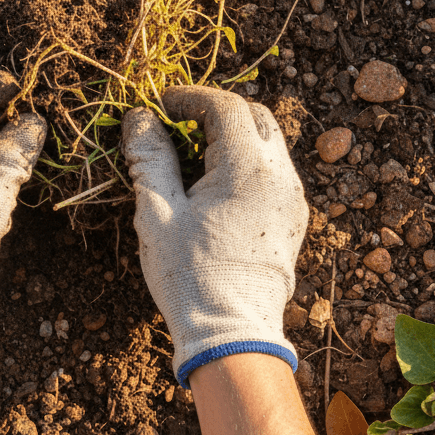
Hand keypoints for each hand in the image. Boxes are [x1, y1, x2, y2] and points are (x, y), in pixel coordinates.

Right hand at [122, 86, 307, 385]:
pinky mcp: (294, 218)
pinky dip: (246, 161)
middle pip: (255, 115)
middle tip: (177, 125)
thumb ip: (151, 157)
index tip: (159, 108)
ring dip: (233, 135)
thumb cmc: (189, 275)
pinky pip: (274, 171)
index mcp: (248, 168)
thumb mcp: (158, 212)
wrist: (233, 336)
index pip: (225, 106)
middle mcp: (281, 176)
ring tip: (192, 156)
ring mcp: (293, 198)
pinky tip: (214, 186)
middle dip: (215, 110)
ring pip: (268, 142)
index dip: (189, 98)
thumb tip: (140, 118)